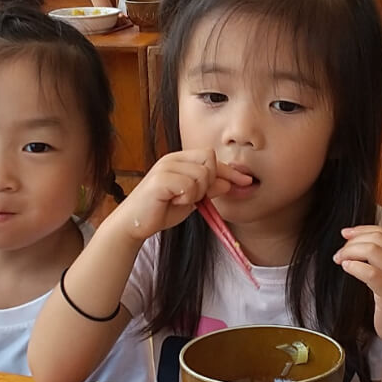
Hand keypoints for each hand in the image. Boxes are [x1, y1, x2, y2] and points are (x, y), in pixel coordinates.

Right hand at [106, 149, 250, 241]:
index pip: (212, 158)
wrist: (135, 223)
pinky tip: (173, 202)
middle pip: (210, 161)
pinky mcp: (160, 179)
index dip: (230, 171)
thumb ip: (208, 189)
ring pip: (202, 175)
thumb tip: (228, 182)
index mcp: (180, 160)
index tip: (247, 181)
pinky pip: (189, 186)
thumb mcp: (191, 199)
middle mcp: (173, 159)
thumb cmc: (161, 210)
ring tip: (179, 200)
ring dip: (196, 193)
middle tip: (192, 197)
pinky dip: (186, 198)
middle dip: (209, 183)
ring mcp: (166, 167)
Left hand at [333, 226, 381, 348]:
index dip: (362, 230)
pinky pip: (369, 271)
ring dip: (350, 252)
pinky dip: (354, 266)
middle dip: (353, 242)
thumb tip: (357, 238)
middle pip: (377, 238)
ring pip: (372, 250)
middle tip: (340, 253)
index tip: (346, 234)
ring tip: (340, 260)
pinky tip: (346, 268)